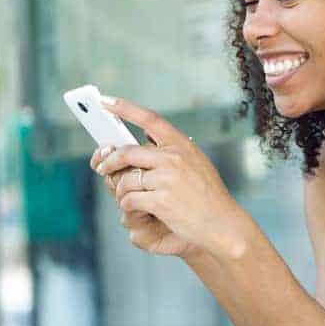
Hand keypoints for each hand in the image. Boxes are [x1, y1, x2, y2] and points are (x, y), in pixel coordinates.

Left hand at [93, 96, 251, 259]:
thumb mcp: (197, 164)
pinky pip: (129, 200)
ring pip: (125, 180)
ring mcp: (167, 179)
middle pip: (126, 152)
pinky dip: (128, 206)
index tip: (105, 102)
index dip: (125, 108)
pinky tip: (138, 211)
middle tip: (101, 168)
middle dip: (108, 161)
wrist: (223, 224)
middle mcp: (174, 158)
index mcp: (183, 145)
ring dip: (121, 191)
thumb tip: (141, 142)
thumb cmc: (208, 196)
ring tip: (127, 198)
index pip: (150, 119)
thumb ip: (172, 152)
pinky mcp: (160, 201)